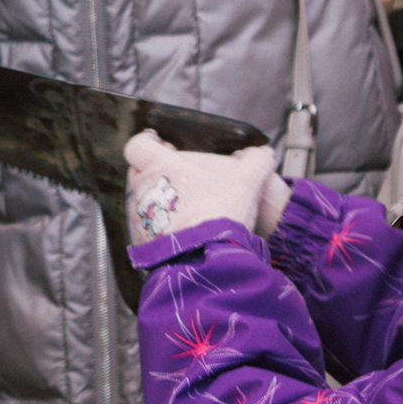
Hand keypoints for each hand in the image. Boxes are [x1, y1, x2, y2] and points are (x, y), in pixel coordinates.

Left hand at [123, 131, 290, 242]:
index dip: (147, 143)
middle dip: (156, 171)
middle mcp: (144, 190)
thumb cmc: (221, 214)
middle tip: (179, 176)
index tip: (160, 144)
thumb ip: (256, 162)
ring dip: (158, 200)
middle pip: (139, 172)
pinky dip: (160, 227)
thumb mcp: (247, 181)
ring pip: (143, 201)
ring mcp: (141, 218)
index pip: (137, 146)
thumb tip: (265, 154)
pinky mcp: (144, 243)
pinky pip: (147, 229)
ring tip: (184, 206)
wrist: (211, 261)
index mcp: (160, 167)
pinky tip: (181, 231)